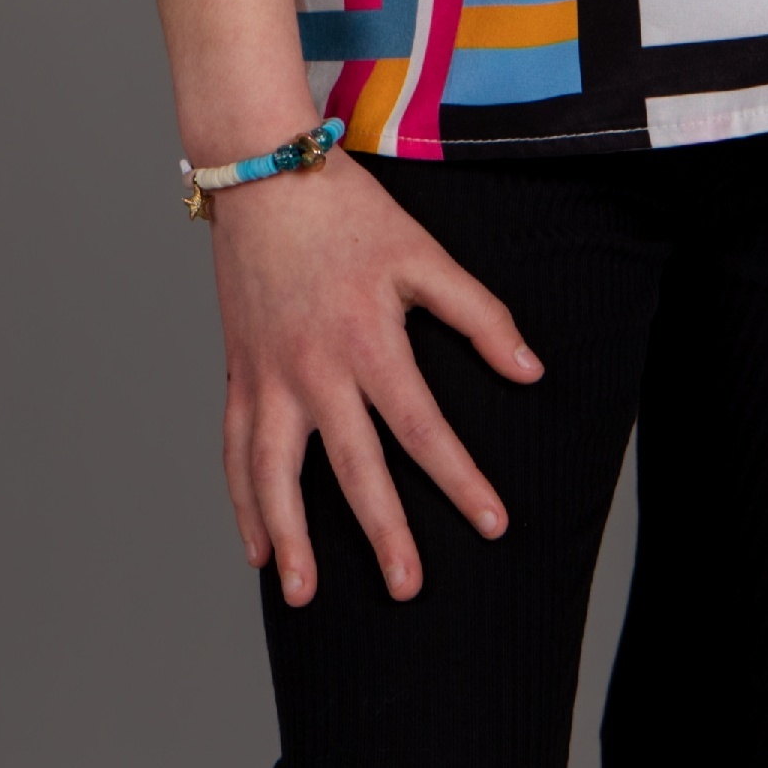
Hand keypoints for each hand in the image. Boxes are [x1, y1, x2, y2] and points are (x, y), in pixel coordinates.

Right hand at [208, 146, 542, 604]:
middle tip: (408, 589)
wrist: (262, 172)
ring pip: (275, 475)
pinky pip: (235, 451)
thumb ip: (479, 314)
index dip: (461, 479)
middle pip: (352, 467)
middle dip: (383, 532)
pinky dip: (243, 503)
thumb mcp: (424, 252)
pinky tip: (257, 549)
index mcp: (368, 340)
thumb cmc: (350, 210)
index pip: (422, 429)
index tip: (494, 524)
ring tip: (304, 595)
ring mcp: (269, 376)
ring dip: (290, 537)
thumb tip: (532, 372)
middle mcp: (315, 369)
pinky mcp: (239, 374)